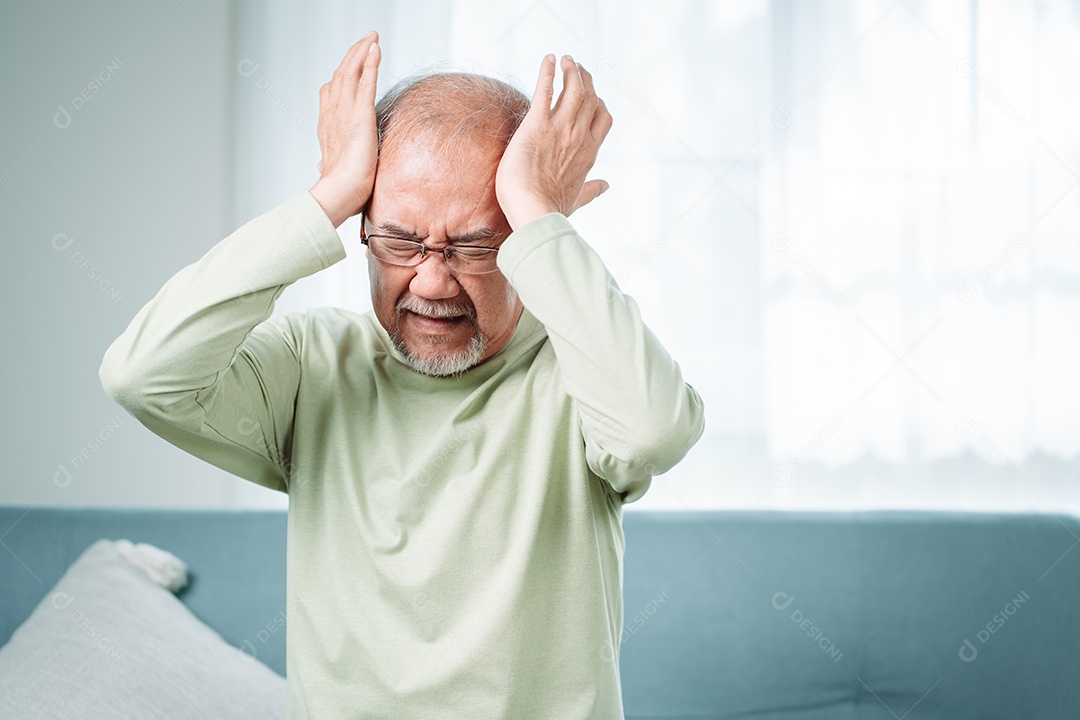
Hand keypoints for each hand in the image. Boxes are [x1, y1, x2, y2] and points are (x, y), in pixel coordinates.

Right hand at [309, 30, 381, 227]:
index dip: (340, 76)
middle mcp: (332, 114)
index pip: (331, 93)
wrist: (340, 193)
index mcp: (328, 126)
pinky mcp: (360, 115)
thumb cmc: (339, 189)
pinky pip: (365, 82)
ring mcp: (344, 112)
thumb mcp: (333, 169)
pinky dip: (370, 63)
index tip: (349, 65)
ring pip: (351, 73)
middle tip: (365, 40)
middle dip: (353, 56)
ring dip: (362, 52)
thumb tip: (320, 167)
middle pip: (341, 76)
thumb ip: (329, 162)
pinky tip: (375, 49)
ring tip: (371, 38)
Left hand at [495, 54, 613, 230]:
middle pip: (590, 98)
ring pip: (574, 89)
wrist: (534, 212)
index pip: (602, 119)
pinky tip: (549, 59)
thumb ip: (592, 190)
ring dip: (572, 71)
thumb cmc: (552, 209)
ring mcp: (560, 129)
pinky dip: (548, 72)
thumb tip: (605, 186)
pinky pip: (545, 91)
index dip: (599, 103)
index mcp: (589, 153)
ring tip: (566, 59)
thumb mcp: (577, 200)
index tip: (593, 94)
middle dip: (586, 79)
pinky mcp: (536, 125)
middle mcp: (578, 136)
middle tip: (577, 67)